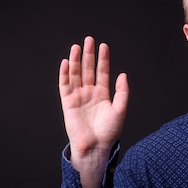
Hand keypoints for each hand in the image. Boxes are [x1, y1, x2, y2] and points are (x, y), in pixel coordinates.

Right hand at [59, 35, 128, 161]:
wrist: (96, 147)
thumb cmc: (109, 132)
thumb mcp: (120, 110)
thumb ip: (122, 92)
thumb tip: (122, 74)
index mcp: (102, 95)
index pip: (102, 72)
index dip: (103, 59)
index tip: (104, 46)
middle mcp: (89, 93)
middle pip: (88, 70)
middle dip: (89, 55)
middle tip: (89, 40)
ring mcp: (78, 97)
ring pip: (76, 75)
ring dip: (76, 61)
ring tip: (77, 47)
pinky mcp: (68, 103)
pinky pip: (65, 85)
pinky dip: (65, 74)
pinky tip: (67, 62)